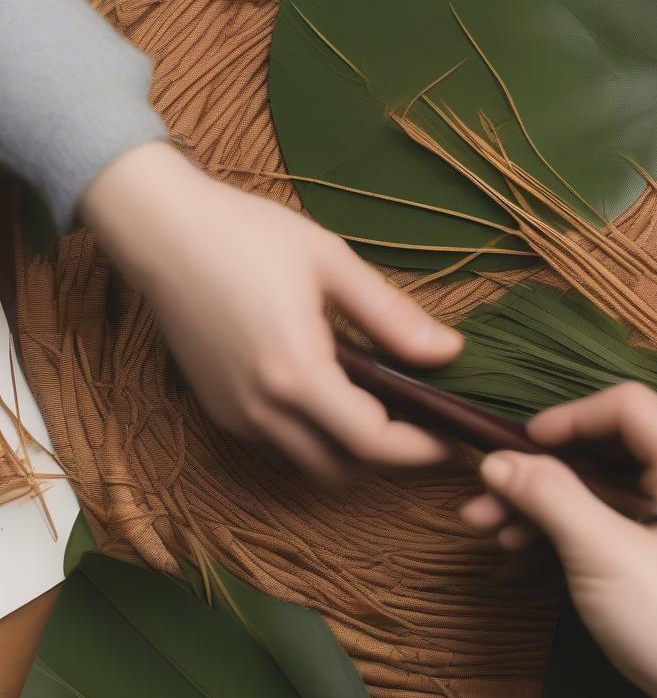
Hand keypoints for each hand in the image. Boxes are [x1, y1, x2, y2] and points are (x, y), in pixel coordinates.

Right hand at [80, 142, 461, 483]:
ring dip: (348, 452)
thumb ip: (393, 317)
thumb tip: (450, 352)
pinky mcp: (217, 410)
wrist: (163, 230)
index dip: (420, 449)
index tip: (452, 438)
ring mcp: (234, 414)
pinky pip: (277, 447)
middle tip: (420, 422)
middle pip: (341, 468)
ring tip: (378, 407)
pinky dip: (313, 439)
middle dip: (387, 457)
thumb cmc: (249, 235)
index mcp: (296, 373)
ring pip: (307, 464)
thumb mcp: (333, 264)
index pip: (371, 442)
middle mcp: (261, 408)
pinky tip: (330, 395)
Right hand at [460, 384, 656, 697]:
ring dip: (544, 502)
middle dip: (542, 470)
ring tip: (487, 527)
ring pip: (602, 486)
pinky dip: (568, 528)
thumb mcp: (605, 556)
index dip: (567, 417)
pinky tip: (521, 547)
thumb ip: (550, 498)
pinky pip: (611, 518)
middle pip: (607, 447)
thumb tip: (497, 459)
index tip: (517, 446)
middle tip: (485, 496)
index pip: (626, 406)